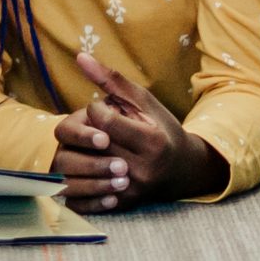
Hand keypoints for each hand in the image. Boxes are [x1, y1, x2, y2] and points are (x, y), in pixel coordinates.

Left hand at [51, 51, 230, 211]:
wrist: (182, 170)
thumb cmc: (161, 129)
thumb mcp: (143, 101)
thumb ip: (111, 80)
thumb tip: (79, 56)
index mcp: (151, 141)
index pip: (104, 121)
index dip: (96, 110)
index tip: (102, 109)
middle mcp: (143, 168)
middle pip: (92, 145)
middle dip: (86, 132)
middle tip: (93, 129)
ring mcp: (132, 189)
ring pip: (84, 172)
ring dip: (77, 155)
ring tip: (87, 146)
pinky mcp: (123, 204)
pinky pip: (88, 199)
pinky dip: (77, 184)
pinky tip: (79, 169)